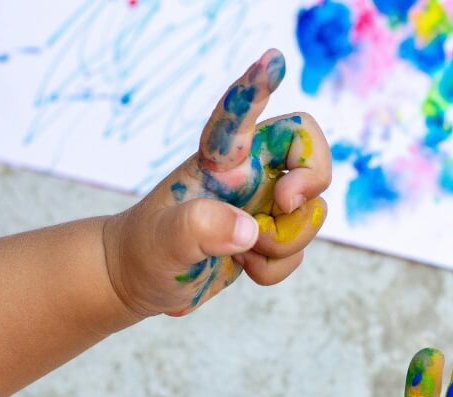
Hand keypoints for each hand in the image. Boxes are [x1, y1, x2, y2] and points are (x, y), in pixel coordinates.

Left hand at [103, 49, 330, 317]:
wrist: (141, 282)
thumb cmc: (144, 250)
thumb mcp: (163, 241)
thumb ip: (200, 228)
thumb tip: (249, 230)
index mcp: (219, 160)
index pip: (242, 114)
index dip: (258, 87)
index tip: (272, 59)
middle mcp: (248, 175)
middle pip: (309, 153)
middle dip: (311, 181)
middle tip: (283, 204)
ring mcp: (260, 207)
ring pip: (309, 214)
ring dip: (286, 242)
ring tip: (242, 254)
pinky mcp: (266, 239)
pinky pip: (297, 250)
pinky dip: (277, 268)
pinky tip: (243, 266)